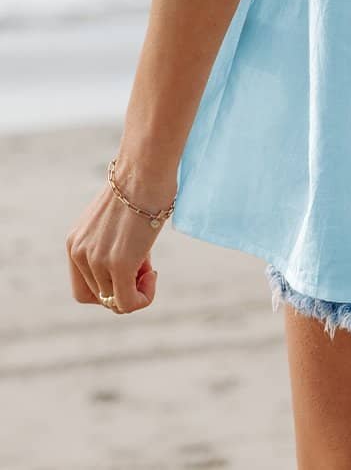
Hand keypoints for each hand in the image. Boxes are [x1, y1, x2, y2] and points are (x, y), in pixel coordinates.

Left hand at [66, 158, 172, 314]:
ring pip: (116, 302)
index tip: (131, 265)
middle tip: (143, 266)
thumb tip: (131, 259)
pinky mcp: (119, 265)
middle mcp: (79, 253)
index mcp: (75, 242)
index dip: (109, 285)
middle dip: (123, 288)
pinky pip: (128, 304)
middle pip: (99, 297)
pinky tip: (153, 275)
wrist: (146, 168)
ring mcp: (97, 261)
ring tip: (149, 261)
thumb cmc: (140, 184)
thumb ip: (110, 242)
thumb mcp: (115, 219)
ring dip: (137, 288)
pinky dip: (143, 298)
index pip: (84, 287)